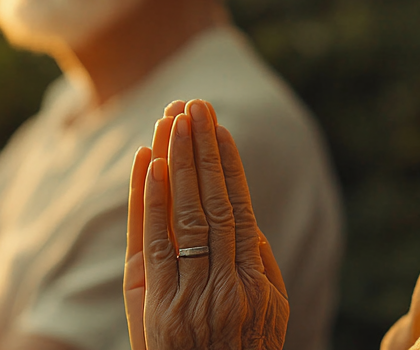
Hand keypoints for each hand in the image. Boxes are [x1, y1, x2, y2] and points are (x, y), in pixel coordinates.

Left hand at [124, 99, 288, 349]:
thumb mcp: (270, 315)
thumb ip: (260, 266)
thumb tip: (248, 220)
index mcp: (255, 284)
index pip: (239, 210)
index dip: (229, 165)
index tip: (220, 127)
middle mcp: (225, 286)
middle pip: (211, 203)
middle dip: (201, 150)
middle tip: (194, 104)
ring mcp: (188, 296)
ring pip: (182, 215)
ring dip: (176, 160)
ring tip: (173, 118)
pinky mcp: (154, 307)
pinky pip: (151, 243)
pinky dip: (149, 199)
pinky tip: (150, 163)